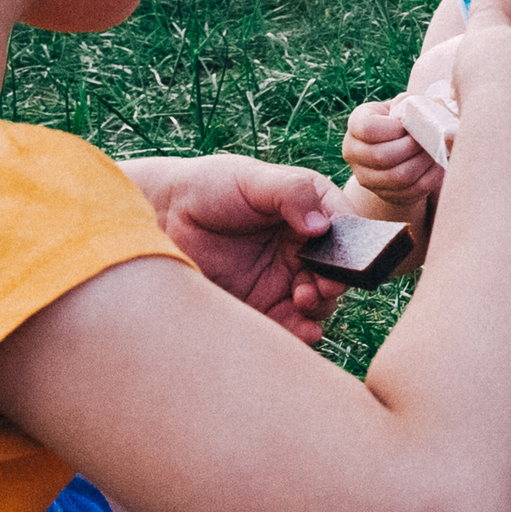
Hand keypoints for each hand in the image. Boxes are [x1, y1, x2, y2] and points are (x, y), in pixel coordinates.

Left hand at [118, 155, 350, 342]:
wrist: (160, 217)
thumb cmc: (208, 187)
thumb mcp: (251, 180)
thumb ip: (290, 193)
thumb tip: (322, 225)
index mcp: (308, 211)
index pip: (343, 231)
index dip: (350, 247)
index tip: (341, 260)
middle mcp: (302, 247)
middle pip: (336, 271)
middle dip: (335, 282)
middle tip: (322, 286)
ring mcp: (284, 278)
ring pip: (319, 301)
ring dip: (320, 306)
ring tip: (305, 301)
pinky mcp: (264, 305)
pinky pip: (291, 324)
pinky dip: (302, 331)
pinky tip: (305, 331)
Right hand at [342, 100, 442, 209]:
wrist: (400, 146)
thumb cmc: (404, 119)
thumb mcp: (403, 105)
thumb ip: (410, 105)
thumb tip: (424, 116)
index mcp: (356, 124)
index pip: (368, 128)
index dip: (394, 127)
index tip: (409, 125)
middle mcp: (353, 152)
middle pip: (383, 156)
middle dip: (413, 147)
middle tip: (430, 139)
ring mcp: (366, 177)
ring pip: (398, 176)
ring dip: (423, 162)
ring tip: (436, 150)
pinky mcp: (385, 195)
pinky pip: (411, 191)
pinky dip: (430, 177)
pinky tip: (437, 165)